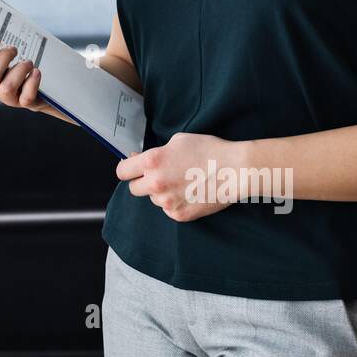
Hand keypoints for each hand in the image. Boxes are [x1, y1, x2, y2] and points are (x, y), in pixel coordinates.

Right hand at [0, 36, 49, 113]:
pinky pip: (26, 97)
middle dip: (3, 57)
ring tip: (28, 62)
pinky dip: (32, 82)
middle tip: (13, 49)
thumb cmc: (10, 72)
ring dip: (20, 69)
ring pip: (8, 87)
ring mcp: (8, 98)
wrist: (35, 91)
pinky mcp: (25, 103)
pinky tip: (36, 72)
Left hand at [115, 132, 244, 221]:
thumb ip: (155, 152)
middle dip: (142, 182)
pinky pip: (168, 209)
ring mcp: (167, 202)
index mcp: (152, 162)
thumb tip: (138, 159)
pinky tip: (189, 192)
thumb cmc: (209, 151)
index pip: (122, 172)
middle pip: (134, 189)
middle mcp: (156, 183)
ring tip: (181, 182)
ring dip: (161, 193)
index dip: (127, 169)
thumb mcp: (177, 141)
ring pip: (153, 199)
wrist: (235, 170)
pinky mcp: (179, 214)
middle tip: (159, 176)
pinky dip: (174, 203)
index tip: (132, 169)